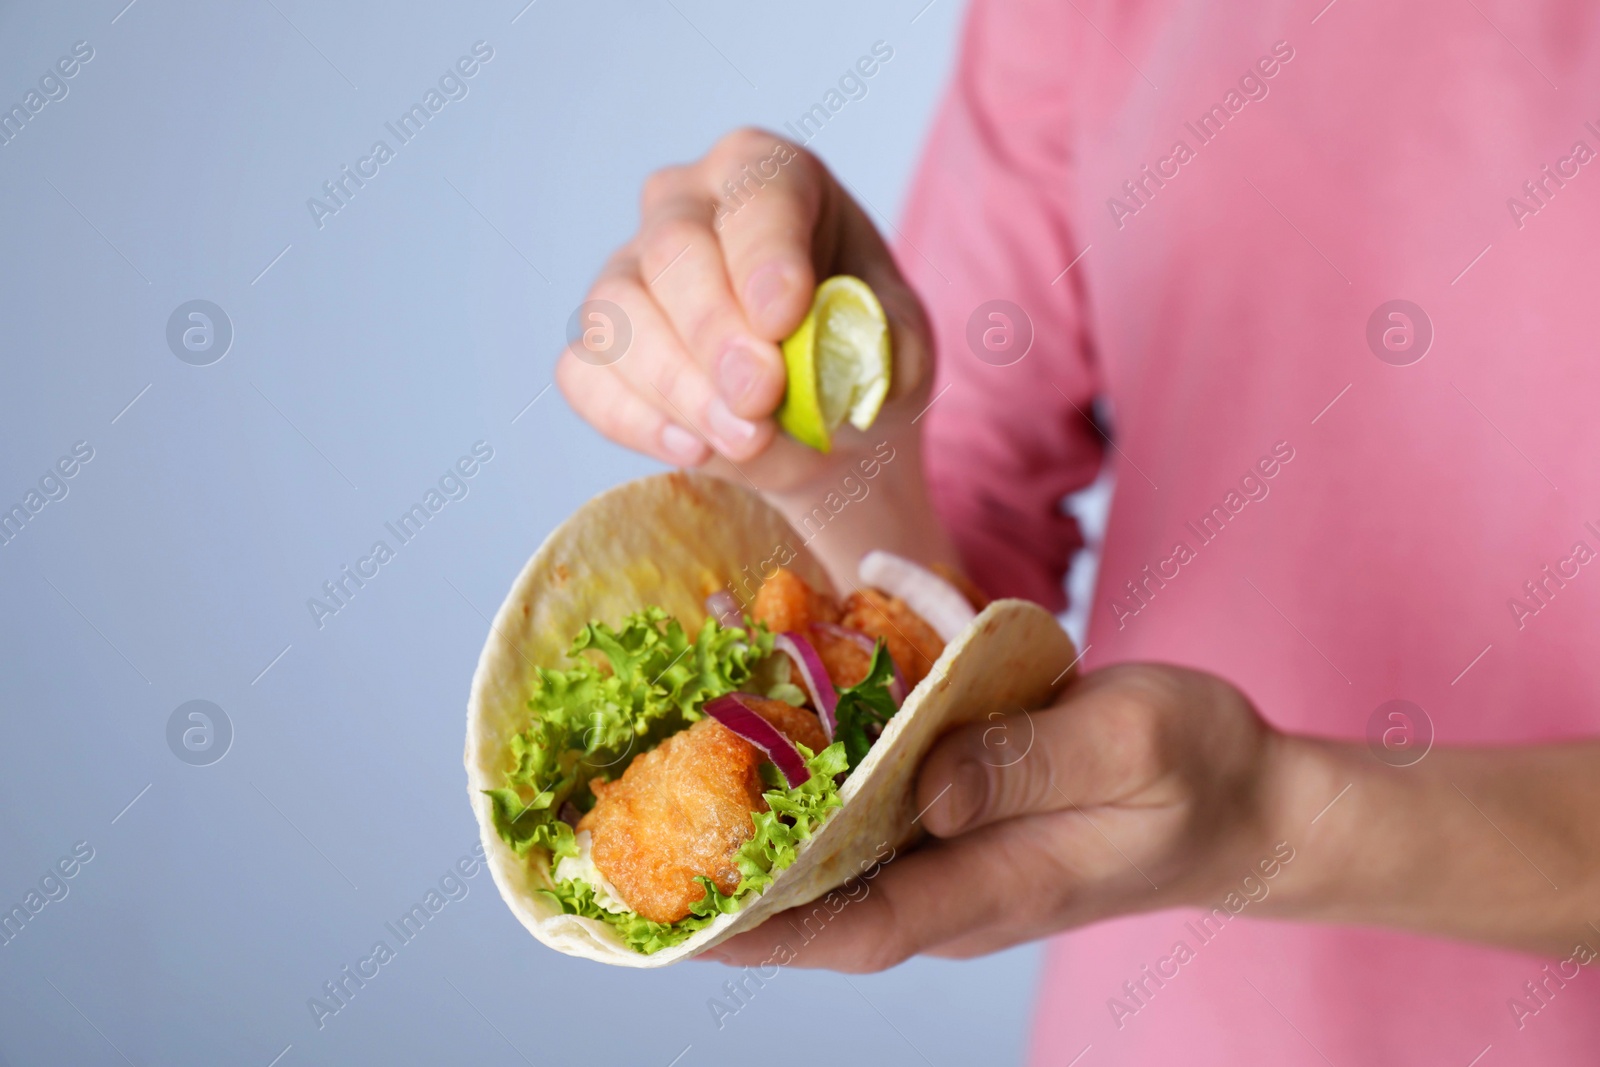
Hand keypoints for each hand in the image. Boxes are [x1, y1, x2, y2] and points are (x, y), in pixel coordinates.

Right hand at [556, 127, 932, 492]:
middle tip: (761, 399)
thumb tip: (859, 356)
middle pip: (675, 249)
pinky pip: (587, 375)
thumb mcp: (899, 346)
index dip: (764, 255)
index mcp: (768, 174)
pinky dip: (636, 418)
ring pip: (618, 313)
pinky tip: (694, 447)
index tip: (783, 319)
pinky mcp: (598, 344)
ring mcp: (629, 271)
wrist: (822, 427)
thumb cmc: (856, 359)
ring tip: (745, 438)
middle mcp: (686, 203)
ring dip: (680, 386)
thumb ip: (885, 343)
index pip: (756, 192)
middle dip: (717, 333)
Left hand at [707, 664, 1287, 971]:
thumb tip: (925, 783)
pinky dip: (817, 786)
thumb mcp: (1131, 745)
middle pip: (822, 901)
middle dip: (729, 882)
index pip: (850, 928)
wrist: (1253, 804)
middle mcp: (958, 884)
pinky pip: (874, 815)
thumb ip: (1027, 761)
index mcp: (993, 885)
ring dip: (760, 833)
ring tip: (668, 789)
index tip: (671, 920)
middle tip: (631, 846)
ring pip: (839, 859)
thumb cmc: (1203, 773)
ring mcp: (960, 856)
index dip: (757, 930)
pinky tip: (769, 737)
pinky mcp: (967, 818)